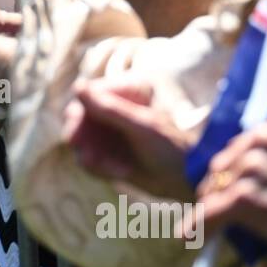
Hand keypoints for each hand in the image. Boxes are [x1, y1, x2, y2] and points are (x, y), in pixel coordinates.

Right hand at [67, 79, 193, 201]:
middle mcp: (115, 108)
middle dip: (84, 141)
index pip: (86, 97)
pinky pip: (90, 159)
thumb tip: (78, 86)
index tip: (77, 138)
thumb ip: (108, 108)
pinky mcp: (109, 152)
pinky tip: (122, 173)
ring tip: (116, 171)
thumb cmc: (172, 147)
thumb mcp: (140, 127)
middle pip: (78, 119)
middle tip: (92, 160)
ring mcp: (111, 131)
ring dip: (94, 158)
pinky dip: (100, 169)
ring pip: (82, 142)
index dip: (78, 117)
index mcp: (126, 91)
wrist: (189, 180)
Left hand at [184, 111, 266, 266]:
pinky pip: (210, 211)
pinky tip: (190, 235)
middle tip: (221, 207)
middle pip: (223, 164)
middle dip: (220, 186)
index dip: (233, 168)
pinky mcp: (249, 198)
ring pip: (216, 188)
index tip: (229, 184)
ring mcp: (256, 169)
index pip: (241, 145)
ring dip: (212, 207)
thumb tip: (231, 179)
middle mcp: (265, 140)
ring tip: (212, 224)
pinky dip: (198, 225)